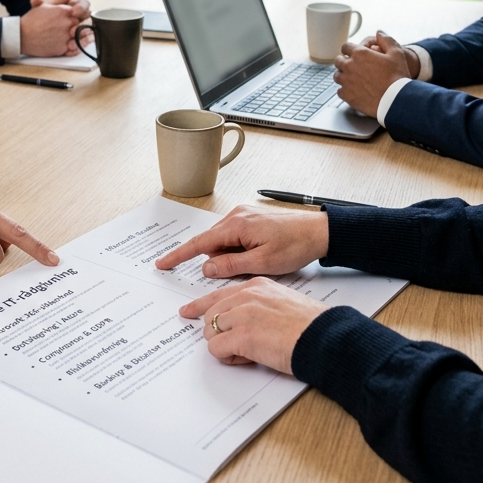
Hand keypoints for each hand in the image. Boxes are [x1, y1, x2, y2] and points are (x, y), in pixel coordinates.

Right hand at [21, 0, 83, 56]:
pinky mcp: (63, 49)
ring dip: (83, 36)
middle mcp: (67, 23)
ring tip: (81, 36)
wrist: (21, 36)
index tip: (80, 16)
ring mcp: (66, 37)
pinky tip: (74, 44)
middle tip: (82, 26)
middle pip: (83, 23)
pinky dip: (77, 47)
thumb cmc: (32, 19)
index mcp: (64, 10)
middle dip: (83, 24)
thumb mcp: (44, 4)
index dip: (82, 13)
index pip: (83, 10)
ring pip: (82, 37)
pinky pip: (76, 48)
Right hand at [155, 204, 328, 277]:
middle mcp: (236, 215)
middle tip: (249, 266)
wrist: (319, 231)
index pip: (199, 243)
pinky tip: (259, 254)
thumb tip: (206, 268)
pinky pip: (234, 237)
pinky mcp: (250, 218)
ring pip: (224, 242)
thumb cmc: (295, 246)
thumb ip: (231, 266)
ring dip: (233, 256)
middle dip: (221, 261)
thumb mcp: (262, 263)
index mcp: (236, 225)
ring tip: (261, 260)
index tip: (163, 263)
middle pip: (212, 244)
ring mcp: (243, 215)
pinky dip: (240, 249)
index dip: (179, 255)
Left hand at [179, 277, 326, 372]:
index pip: (218, 294)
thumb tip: (240, 323)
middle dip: (217, 333)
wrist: (324, 337)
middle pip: (210, 314)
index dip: (201, 306)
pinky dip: (228, 358)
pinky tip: (246, 358)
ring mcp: (242, 314)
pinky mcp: (242, 336)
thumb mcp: (280, 303)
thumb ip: (257, 306)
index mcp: (255, 286)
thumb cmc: (310, 326)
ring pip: (210, 332)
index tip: (188, 311)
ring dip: (225, 346)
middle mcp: (245, 296)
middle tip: (234, 346)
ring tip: (248, 352)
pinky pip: (216, 349)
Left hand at [332, 31, 416, 117]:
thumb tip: (379, 32)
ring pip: (337, 76)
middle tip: (353, 67)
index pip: (345, 47)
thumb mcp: (396, 53)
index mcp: (359, 54)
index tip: (354, 54)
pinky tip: (354, 91)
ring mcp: (346, 81)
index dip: (350, 50)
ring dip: (343, 76)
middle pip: (338, 61)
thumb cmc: (397, 76)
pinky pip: (340, 91)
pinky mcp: (346, 95)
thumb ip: (387, 40)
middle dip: (344, 62)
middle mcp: (349, 66)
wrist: (395, 99)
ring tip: (353, 79)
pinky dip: (345, 90)